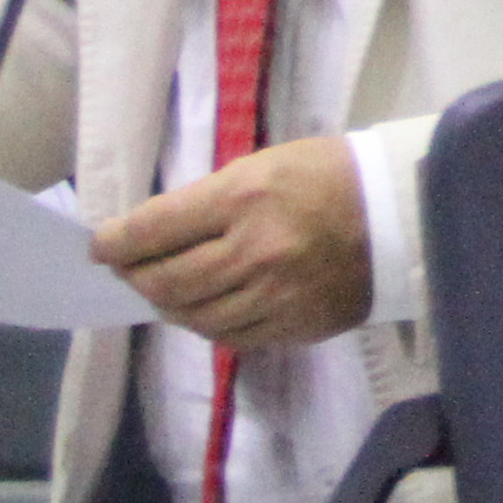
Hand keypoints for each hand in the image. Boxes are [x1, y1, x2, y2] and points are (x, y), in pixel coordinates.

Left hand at [93, 135, 373, 351]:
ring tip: (164, 292)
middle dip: (136, 277)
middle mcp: (255, 251)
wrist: (403, 213)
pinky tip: (206, 309)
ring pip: (196, 317)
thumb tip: (152, 236)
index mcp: (245, 197)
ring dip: (169, 305)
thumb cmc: (328, 174)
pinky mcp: (296, 325)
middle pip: (168, 281)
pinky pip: (233, 337)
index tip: (99, 247)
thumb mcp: (263, 165)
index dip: (115, 242)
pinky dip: (208, 325)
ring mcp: (277, 295)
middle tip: (127, 271)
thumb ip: (207, 202)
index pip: (155, 228)